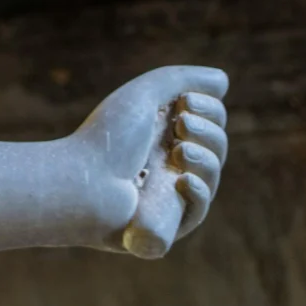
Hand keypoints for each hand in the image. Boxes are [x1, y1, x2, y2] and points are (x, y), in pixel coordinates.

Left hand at [68, 67, 230, 257]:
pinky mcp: (166, 225)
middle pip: (217, 148)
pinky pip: (196, 211)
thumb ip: (183, 80)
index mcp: (165, 133)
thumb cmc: (108, 136)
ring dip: (205, 158)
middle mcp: (169, 163)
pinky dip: (198, 193)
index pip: (211, 123)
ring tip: (181, 150)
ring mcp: (168, 195)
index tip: (185, 103)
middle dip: (208, 132)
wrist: (82, 180)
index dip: (209, 109)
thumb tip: (223, 79)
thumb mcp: (144, 94)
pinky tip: (183, 180)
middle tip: (181, 126)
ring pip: (211, 177)